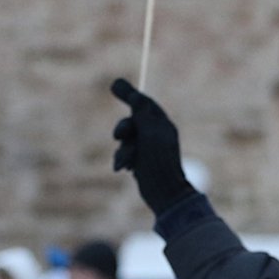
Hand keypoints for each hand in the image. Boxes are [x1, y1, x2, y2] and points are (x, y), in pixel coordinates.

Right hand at [110, 79, 195, 216]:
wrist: (164, 193)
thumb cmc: (159, 161)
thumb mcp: (148, 132)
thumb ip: (138, 112)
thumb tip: (128, 90)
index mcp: (162, 125)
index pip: (144, 105)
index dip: (130, 95)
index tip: (114, 85)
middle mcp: (155, 135)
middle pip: (131, 122)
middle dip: (123, 129)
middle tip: (119, 136)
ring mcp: (148, 150)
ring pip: (125, 141)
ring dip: (123, 150)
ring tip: (127, 162)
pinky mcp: (140, 163)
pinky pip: (124, 155)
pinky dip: (122, 160)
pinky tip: (124, 168)